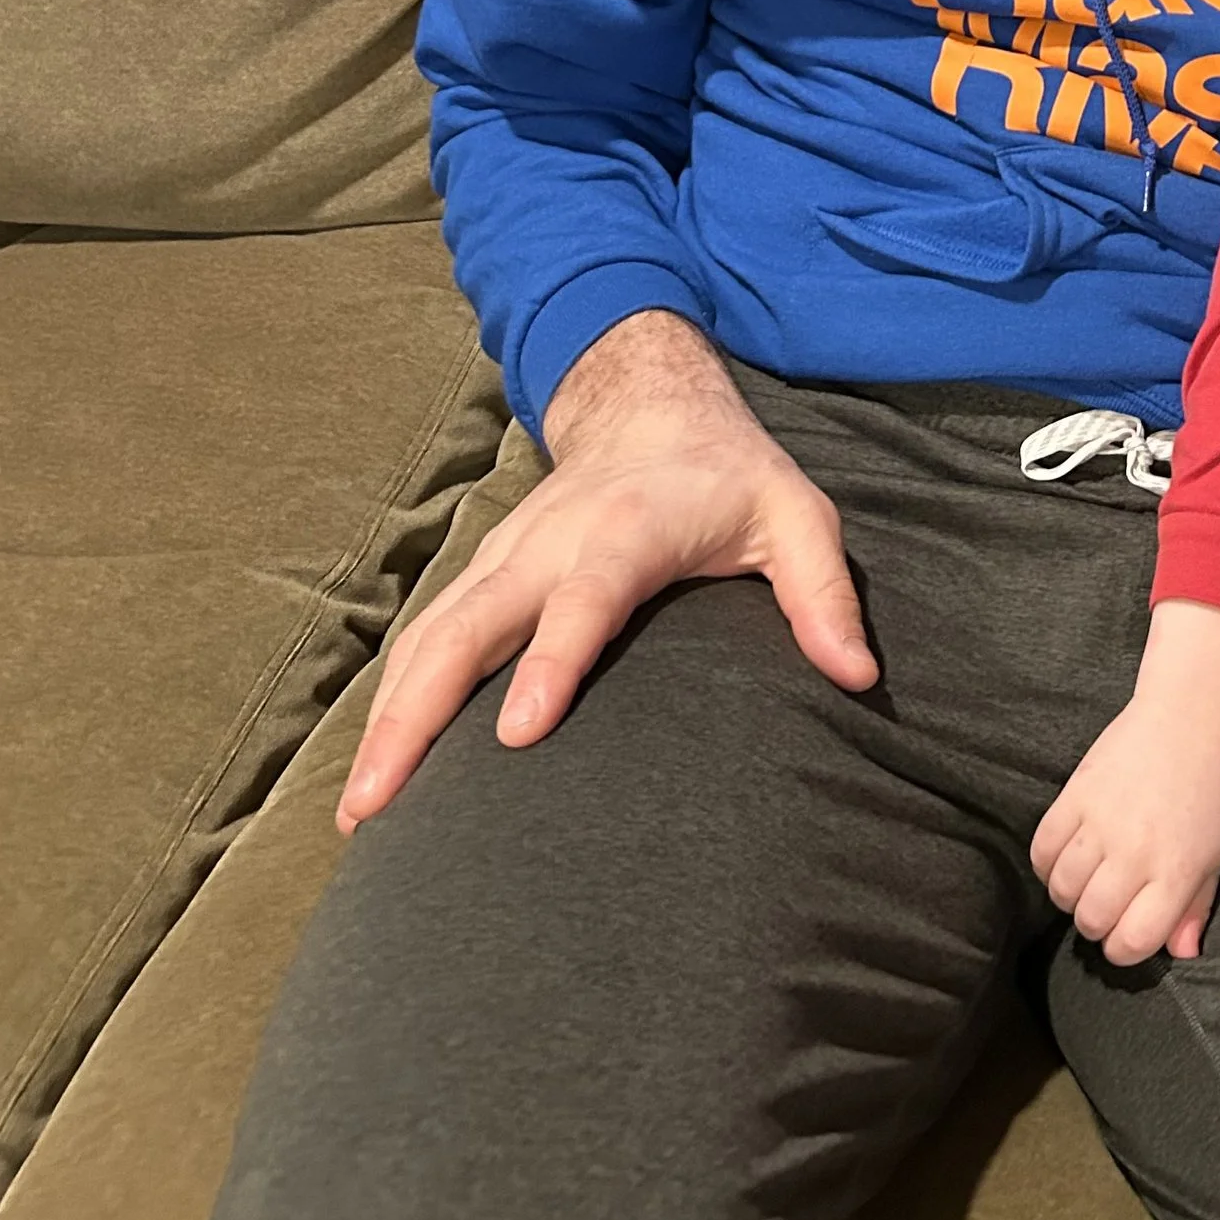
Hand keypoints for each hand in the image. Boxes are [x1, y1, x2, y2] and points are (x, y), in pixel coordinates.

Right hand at [338, 311, 873, 829]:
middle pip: (470, 625)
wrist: (652, 404)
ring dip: (389, 718)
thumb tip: (859, 679)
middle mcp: (550, 544)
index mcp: (629, 529)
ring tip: (360, 814)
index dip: (551, 661)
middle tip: (383, 804)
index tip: (520, 733)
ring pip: (431, 636)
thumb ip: (824, 595)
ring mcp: (506, 558)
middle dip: (421, 712)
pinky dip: (393, 700)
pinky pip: (426, 637)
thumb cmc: (731, 474)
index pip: (584, 600)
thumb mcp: (799, 516)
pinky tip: (374, 771)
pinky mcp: (484, 575)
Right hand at [1030, 600, 1219, 965]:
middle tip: (1104, 908)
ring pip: (1062, 889)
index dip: (1123, 950)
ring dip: (1069, 896)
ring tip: (1085, 882)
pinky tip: (1064, 859)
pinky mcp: (1075, 795)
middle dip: (1095, 925)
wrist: (1189, 717)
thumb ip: (1196, 905)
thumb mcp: (1217, 851)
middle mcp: (1135, 854)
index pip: (1132, 942)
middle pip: (1091, 919)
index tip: (1124, 937)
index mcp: (1175, 873)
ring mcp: (1101, 823)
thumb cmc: (1210, 787)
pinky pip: (1042, 850)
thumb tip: (1182, 953)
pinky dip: (1046, 865)